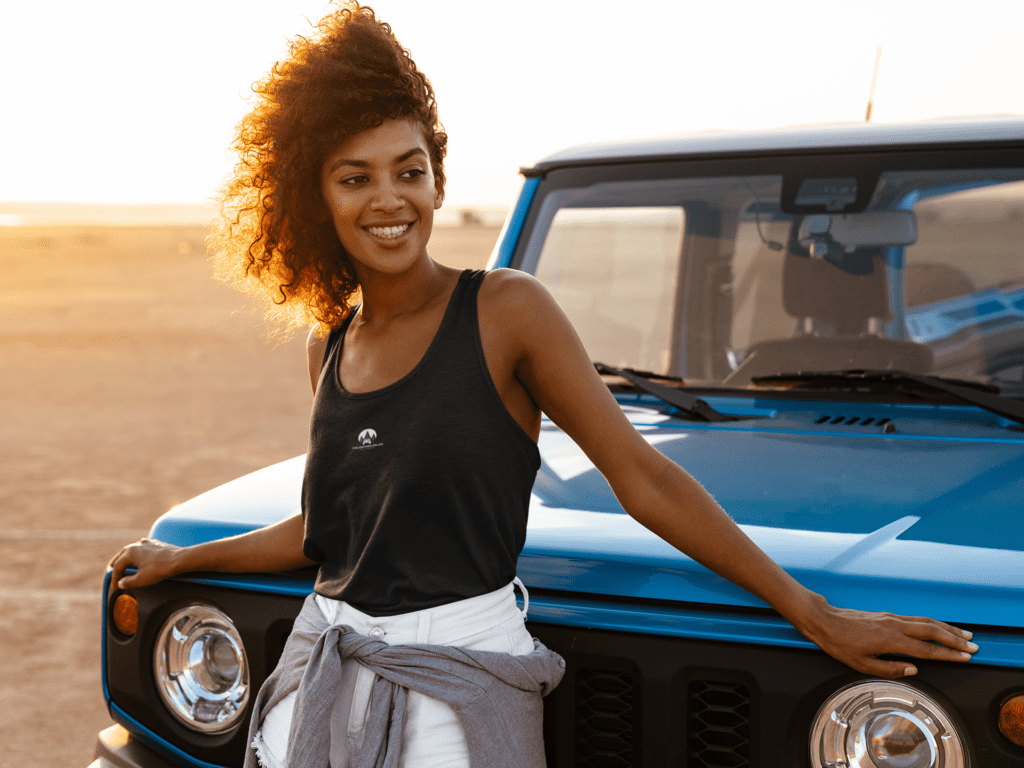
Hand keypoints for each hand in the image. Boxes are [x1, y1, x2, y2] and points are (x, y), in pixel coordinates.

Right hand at [107, 538, 181, 591]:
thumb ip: (128, 582)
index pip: (118, 566)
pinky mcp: (157, 544)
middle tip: (111, 569)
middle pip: (122, 555)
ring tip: (124, 563)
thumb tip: (121, 583)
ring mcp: (148, 543)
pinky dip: (138, 554)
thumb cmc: (160, 569)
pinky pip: (143, 549)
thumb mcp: (141, 579)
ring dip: (127, 557)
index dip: (115, 578)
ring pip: (132, 550)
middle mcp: (137, 544)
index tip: (115, 587)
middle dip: (116, 563)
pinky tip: (140, 557)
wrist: (179, 559)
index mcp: (130, 552)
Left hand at [801, 595, 977, 677]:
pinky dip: (933, 623)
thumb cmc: (840, 644)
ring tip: (964, 635)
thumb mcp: (861, 664)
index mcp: (890, 640)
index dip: (948, 654)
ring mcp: (891, 618)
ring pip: (926, 622)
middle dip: (955, 639)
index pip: (926, 649)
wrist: (824, 621)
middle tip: (974, 646)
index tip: (965, 657)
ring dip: (947, 628)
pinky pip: (916, 618)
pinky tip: (939, 627)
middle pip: (932, 631)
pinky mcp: (887, 615)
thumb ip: (890, 668)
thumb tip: (913, 669)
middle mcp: (894, 625)